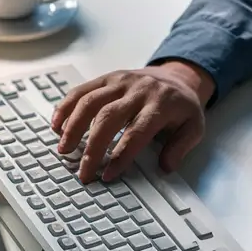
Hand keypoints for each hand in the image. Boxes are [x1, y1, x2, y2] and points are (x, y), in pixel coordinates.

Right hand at [50, 60, 214, 182]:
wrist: (177, 75)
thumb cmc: (182, 106)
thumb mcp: (194, 126)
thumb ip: (181, 147)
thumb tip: (165, 167)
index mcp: (161, 104)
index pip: (137, 132)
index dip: (121, 154)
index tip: (108, 174)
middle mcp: (138, 91)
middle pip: (109, 117)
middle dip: (93, 147)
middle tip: (83, 171)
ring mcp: (120, 81)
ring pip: (91, 101)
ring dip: (74, 126)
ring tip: (64, 150)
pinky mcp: (107, 77)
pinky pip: (82, 89)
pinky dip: (66, 107)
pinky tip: (57, 125)